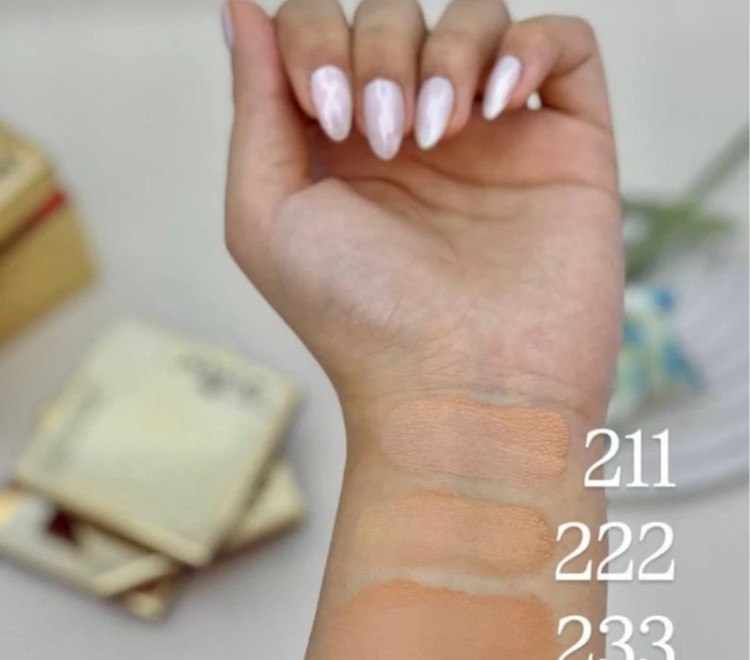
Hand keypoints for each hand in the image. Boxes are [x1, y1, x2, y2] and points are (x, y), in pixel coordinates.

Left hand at [224, 0, 622, 422]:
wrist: (460, 388)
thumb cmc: (358, 319)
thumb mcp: (267, 216)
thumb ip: (255, 109)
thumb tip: (243, 11)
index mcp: (342, 150)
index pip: (323, 31)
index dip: (317, 39)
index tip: (329, 112)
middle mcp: (415, 136)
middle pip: (396, 16)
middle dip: (381, 51)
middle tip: (384, 138)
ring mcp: (493, 140)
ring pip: (477, 20)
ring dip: (448, 54)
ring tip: (439, 133)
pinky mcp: (564, 150)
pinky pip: (565, 44)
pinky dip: (531, 46)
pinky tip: (499, 102)